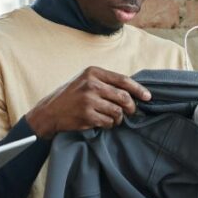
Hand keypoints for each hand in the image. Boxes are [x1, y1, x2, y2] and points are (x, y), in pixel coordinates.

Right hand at [25, 67, 150, 138]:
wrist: (50, 111)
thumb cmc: (72, 96)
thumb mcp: (86, 81)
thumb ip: (106, 82)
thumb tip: (133, 90)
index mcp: (93, 72)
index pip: (123, 80)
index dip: (138, 89)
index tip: (148, 97)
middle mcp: (91, 84)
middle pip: (123, 97)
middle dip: (131, 107)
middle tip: (131, 112)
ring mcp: (88, 100)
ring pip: (117, 112)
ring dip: (119, 118)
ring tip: (113, 118)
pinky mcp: (86, 115)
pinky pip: (108, 122)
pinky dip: (109, 125)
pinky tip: (103, 122)